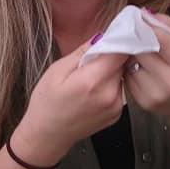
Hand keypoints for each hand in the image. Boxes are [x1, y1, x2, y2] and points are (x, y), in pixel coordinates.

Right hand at [12, 41, 128, 165]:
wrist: (47, 136)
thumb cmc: (47, 103)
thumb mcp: (57, 70)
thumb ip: (82, 52)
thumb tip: (102, 36)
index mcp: (93, 81)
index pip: (120, 51)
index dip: (118, 39)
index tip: (112, 33)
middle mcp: (110, 95)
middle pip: (122, 63)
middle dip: (112, 55)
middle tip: (93, 56)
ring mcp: (116, 107)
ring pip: (122, 75)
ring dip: (111, 70)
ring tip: (91, 75)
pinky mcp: (118, 114)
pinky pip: (120, 89)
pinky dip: (110, 84)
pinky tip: (93, 89)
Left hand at [124, 11, 169, 121]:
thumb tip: (147, 14)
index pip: (162, 40)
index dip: (148, 25)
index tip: (139, 16)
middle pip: (142, 51)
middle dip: (136, 38)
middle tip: (134, 30)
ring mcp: (156, 94)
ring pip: (131, 63)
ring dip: (131, 53)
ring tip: (139, 49)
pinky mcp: (144, 103)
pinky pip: (128, 77)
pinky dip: (129, 68)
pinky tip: (139, 66)